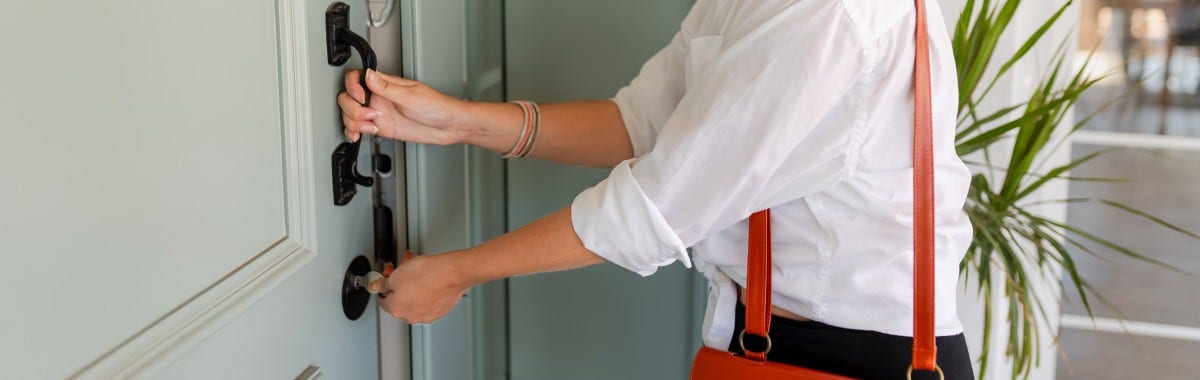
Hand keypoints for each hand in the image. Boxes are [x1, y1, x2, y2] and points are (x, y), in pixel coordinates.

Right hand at [338, 69, 473, 144]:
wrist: (448, 127)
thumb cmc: (437, 107)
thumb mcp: (410, 96)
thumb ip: (386, 87)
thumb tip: (368, 74)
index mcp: (385, 84)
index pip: (356, 77)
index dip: (352, 87)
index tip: (361, 98)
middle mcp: (379, 97)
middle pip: (348, 97)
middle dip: (353, 108)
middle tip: (370, 115)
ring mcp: (379, 112)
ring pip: (350, 114)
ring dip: (354, 122)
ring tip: (371, 126)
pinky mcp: (381, 127)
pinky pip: (358, 128)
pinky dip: (353, 132)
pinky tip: (358, 134)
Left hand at [369, 252, 467, 323]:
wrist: (452, 273)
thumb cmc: (427, 274)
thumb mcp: (396, 274)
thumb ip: (383, 283)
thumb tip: (376, 286)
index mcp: (396, 309)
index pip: (382, 301)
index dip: (383, 287)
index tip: (385, 279)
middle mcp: (411, 316)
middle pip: (399, 300)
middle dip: (398, 283)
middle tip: (402, 270)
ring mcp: (427, 315)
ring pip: (414, 299)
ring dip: (412, 286)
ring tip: (417, 270)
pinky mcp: (440, 310)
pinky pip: (428, 300)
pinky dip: (426, 290)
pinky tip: (428, 278)